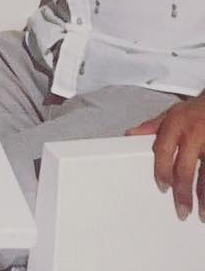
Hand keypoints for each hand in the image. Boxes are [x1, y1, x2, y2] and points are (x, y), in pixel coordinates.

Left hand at [128, 96, 204, 220]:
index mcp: (175, 125)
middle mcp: (193, 135)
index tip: (162, 187)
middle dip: (183, 192)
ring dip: (204, 198)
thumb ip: (152, 126)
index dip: (162, 171)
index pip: (163, 150)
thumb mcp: (171, 113)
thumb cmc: (195, 110)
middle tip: (181, 211)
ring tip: (202, 215)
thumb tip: (130, 135)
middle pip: (185, 168)